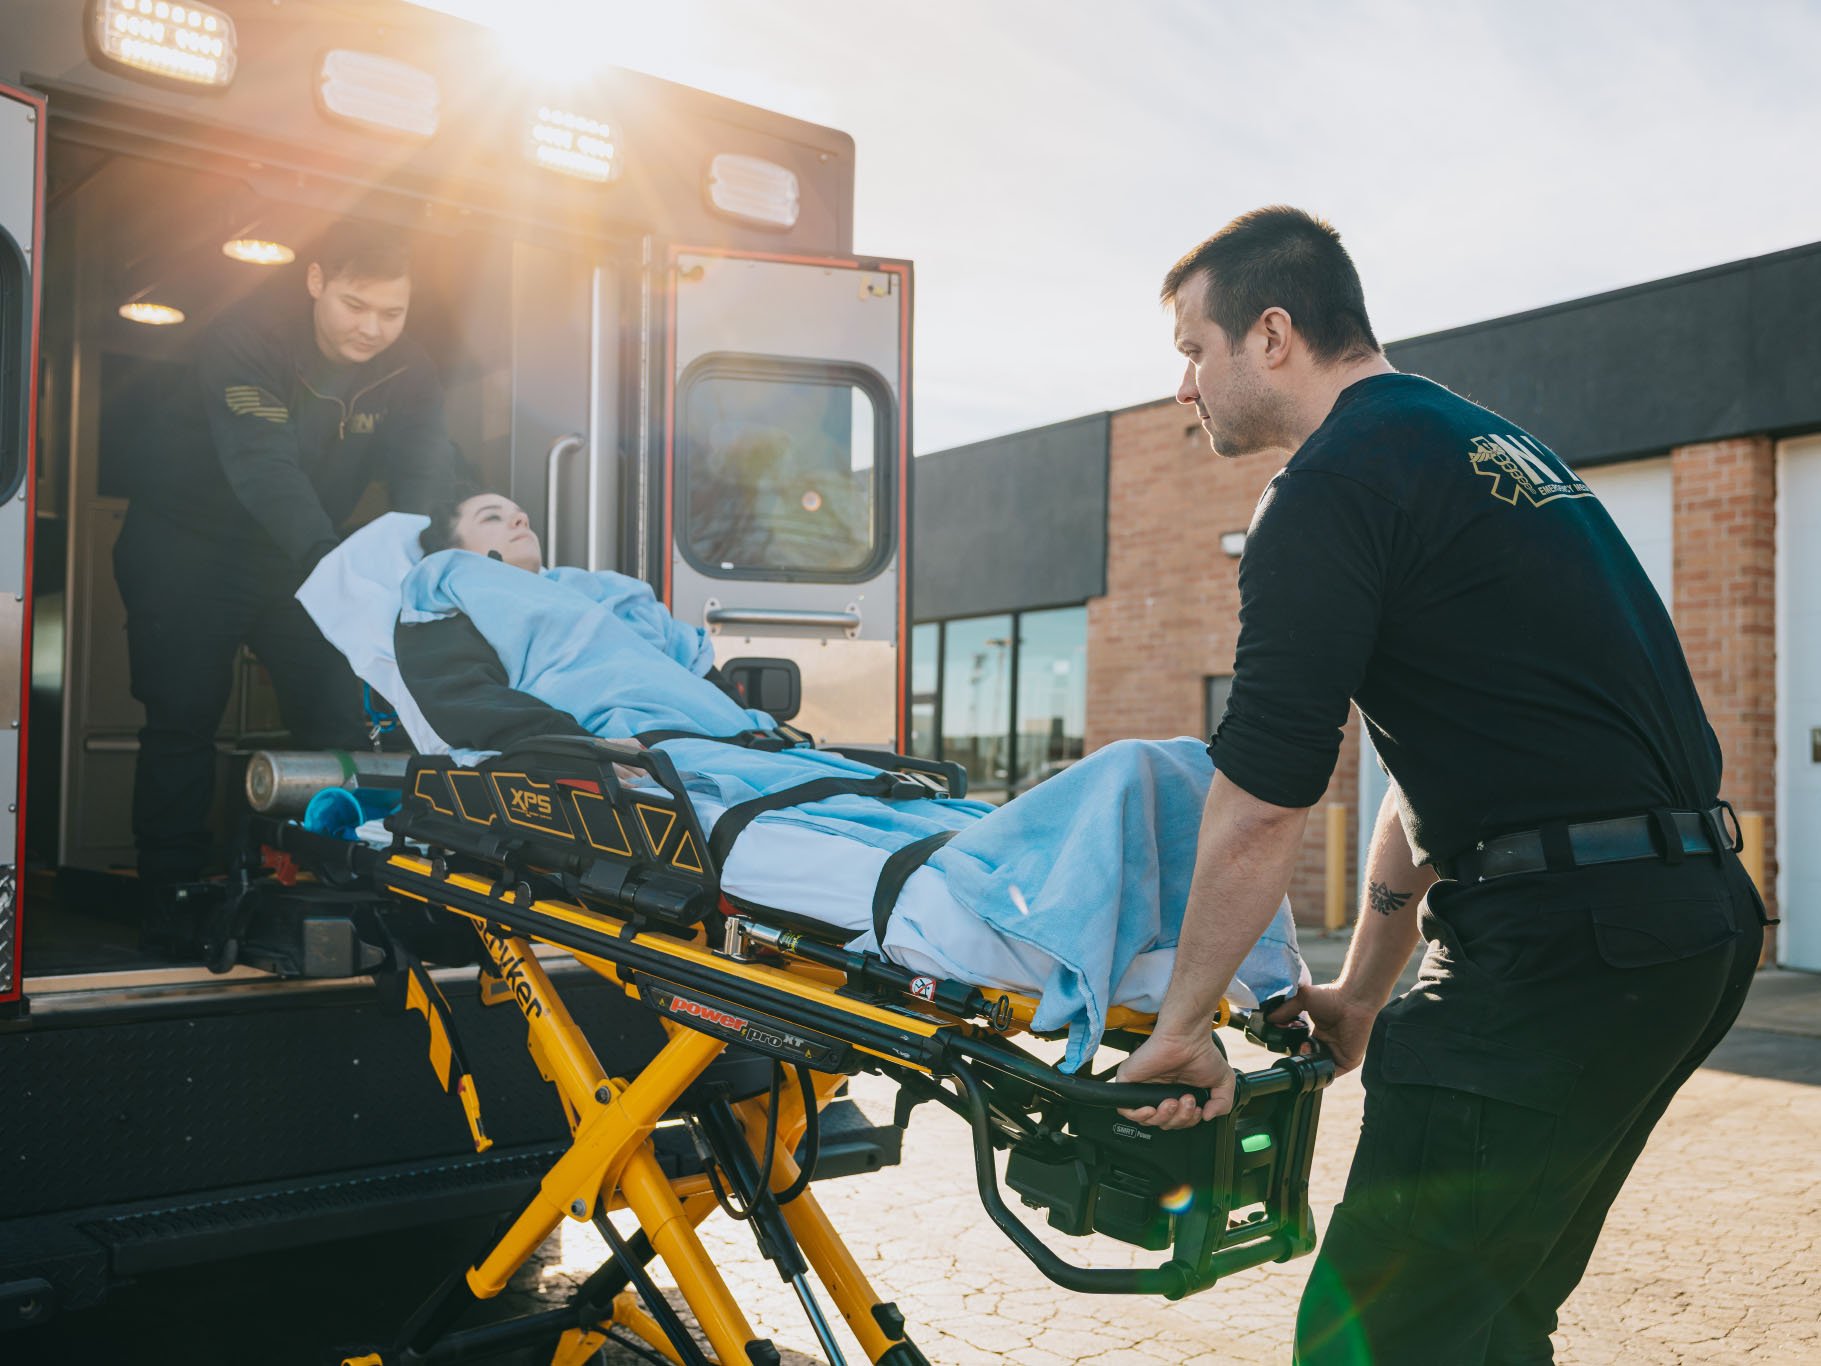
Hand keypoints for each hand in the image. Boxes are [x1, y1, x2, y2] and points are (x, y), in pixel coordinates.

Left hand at [1114, 1029, 1235, 1128]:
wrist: (1187, 1037)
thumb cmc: (1202, 1052)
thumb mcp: (1223, 1082)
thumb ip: (1222, 1104)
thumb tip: (1208, 1117)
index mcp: (1177, 1094)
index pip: (1177, 1121)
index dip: (1187, 1122)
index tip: (1198, 1110)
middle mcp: (1160, 1093)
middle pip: (1163, 1123)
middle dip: (1178, 1119)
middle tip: (1187, 1100)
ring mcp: (1144, 1088)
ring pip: (1147, 1120)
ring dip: (1163, 1117)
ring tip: (1174, 1101)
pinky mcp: (1130, 1082)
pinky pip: (1126, 1109)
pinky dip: (1139, 1115)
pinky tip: (1153, 1109)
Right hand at [1267, 982, 1378, 1074]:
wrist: (1351, 998)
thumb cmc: (1332, 996)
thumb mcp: (1302, 1000)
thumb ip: (1285, 1010)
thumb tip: (1268, 1018)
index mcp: (1321, 1034)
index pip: (1305, 1049)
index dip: (1295, 1049)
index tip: (1287, 1044)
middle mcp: (1330, 1046)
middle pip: (1311, 1060)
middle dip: (1301, 1058)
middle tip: (1298, 1047)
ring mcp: (1339, 1055)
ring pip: (1320, 1068)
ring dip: (1309, 1064)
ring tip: (1305, 1050)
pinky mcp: (1349, 1061)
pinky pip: (1332, 1073)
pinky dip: (1321, 1072)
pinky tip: (1314, 1062)